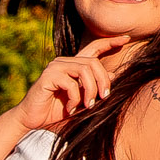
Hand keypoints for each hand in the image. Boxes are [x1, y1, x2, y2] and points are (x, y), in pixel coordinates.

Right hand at [15, 36, 129, 133]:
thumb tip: (113, 74)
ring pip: (85, 69)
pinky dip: (75, 98)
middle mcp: (64, 62)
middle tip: (104, 97)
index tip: (126, 38)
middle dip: (103, 80)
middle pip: (93, 62)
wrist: (32, 121)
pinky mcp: (48, 77)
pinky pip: (71, 83)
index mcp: (73, 65)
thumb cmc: (57, 110)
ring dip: (91, 89)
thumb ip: (94, 86)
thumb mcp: (81, 99)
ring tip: (89, 105)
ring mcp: (55, 67)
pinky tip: (71, 108)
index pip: (94, 48)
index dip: (110, 42)